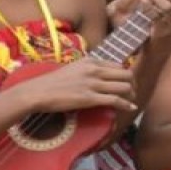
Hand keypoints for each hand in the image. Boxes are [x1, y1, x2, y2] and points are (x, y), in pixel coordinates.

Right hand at [16, 59, 136, 113]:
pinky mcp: (89, 98)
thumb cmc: (52, 83)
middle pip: (126, 74)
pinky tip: (130, 108)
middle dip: (133, 84)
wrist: (38, 92)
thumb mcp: (73, 68)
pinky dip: (126, 104)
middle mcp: (95, 70)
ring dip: (131, 95)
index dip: (126, 75)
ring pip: (124, 86)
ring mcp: (93, 84)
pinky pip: (115, 100)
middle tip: (132, 92)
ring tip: (131, 101)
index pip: (119, 65)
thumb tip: (100, 75)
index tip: (127, 83)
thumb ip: (88, 69)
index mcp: (91, 61)